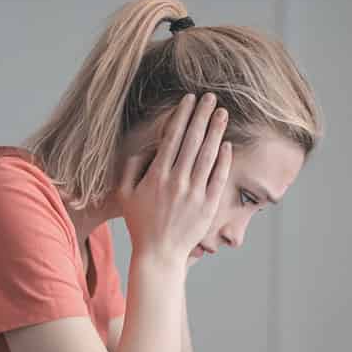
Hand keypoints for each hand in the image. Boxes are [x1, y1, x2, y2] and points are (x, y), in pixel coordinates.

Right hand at [115, 92, 231, 266]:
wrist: (158, 254)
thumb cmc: (140, 224)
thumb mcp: (125, 195)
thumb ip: (130, 168)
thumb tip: (141, 147)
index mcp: (156, 176)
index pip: (172, 138)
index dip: (182, 116)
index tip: (189, 100)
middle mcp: (177, 181)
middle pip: (192, 141)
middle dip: (202, 116)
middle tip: (211, 97)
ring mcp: (194, 194)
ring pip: (207, 155)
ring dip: (216, 132)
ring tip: (222, 113)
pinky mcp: (208, 206)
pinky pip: (218, 178)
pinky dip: (224, 160)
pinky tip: (227, 144)